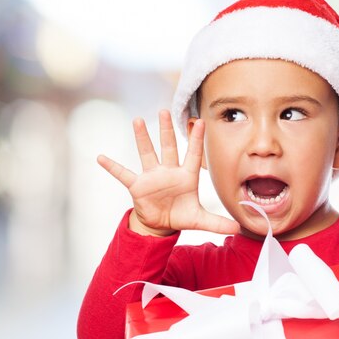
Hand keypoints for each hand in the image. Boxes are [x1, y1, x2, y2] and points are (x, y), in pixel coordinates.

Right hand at [97, 110, 239, 236]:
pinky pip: (123, 174)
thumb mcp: (199, 220)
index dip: (196, 140)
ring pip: (147, 153)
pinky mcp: (138, 186)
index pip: (193, 155)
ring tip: (137, 120)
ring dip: (142, 138)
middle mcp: (169, 172)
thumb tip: (238, 229)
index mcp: (186, 177)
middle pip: (168, 147)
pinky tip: (101, 158)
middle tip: (165, 110)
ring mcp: (152, 177)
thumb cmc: (181, 215)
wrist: (161, 223)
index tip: (200, 121)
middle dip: (166, 130)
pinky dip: (112, 167)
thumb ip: (218, 222)